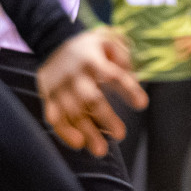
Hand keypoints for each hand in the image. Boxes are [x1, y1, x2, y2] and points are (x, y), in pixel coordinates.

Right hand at [36, 30, 147, 155]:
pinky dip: (64, 132)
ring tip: (101, 150)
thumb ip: (123, 54)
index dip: (127, 89)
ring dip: (87, 132)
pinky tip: (78, 143)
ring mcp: (60, 86)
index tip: (142, 103)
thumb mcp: (108, 40)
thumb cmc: (91, 48)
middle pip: (91, 98)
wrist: (53, 42)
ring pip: (73, 112)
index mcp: (93, 59)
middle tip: (120, 135)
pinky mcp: (48, 96)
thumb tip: (133, 72)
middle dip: (106, 118)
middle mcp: (75, 74)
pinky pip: (54, 117)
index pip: (113, 75)